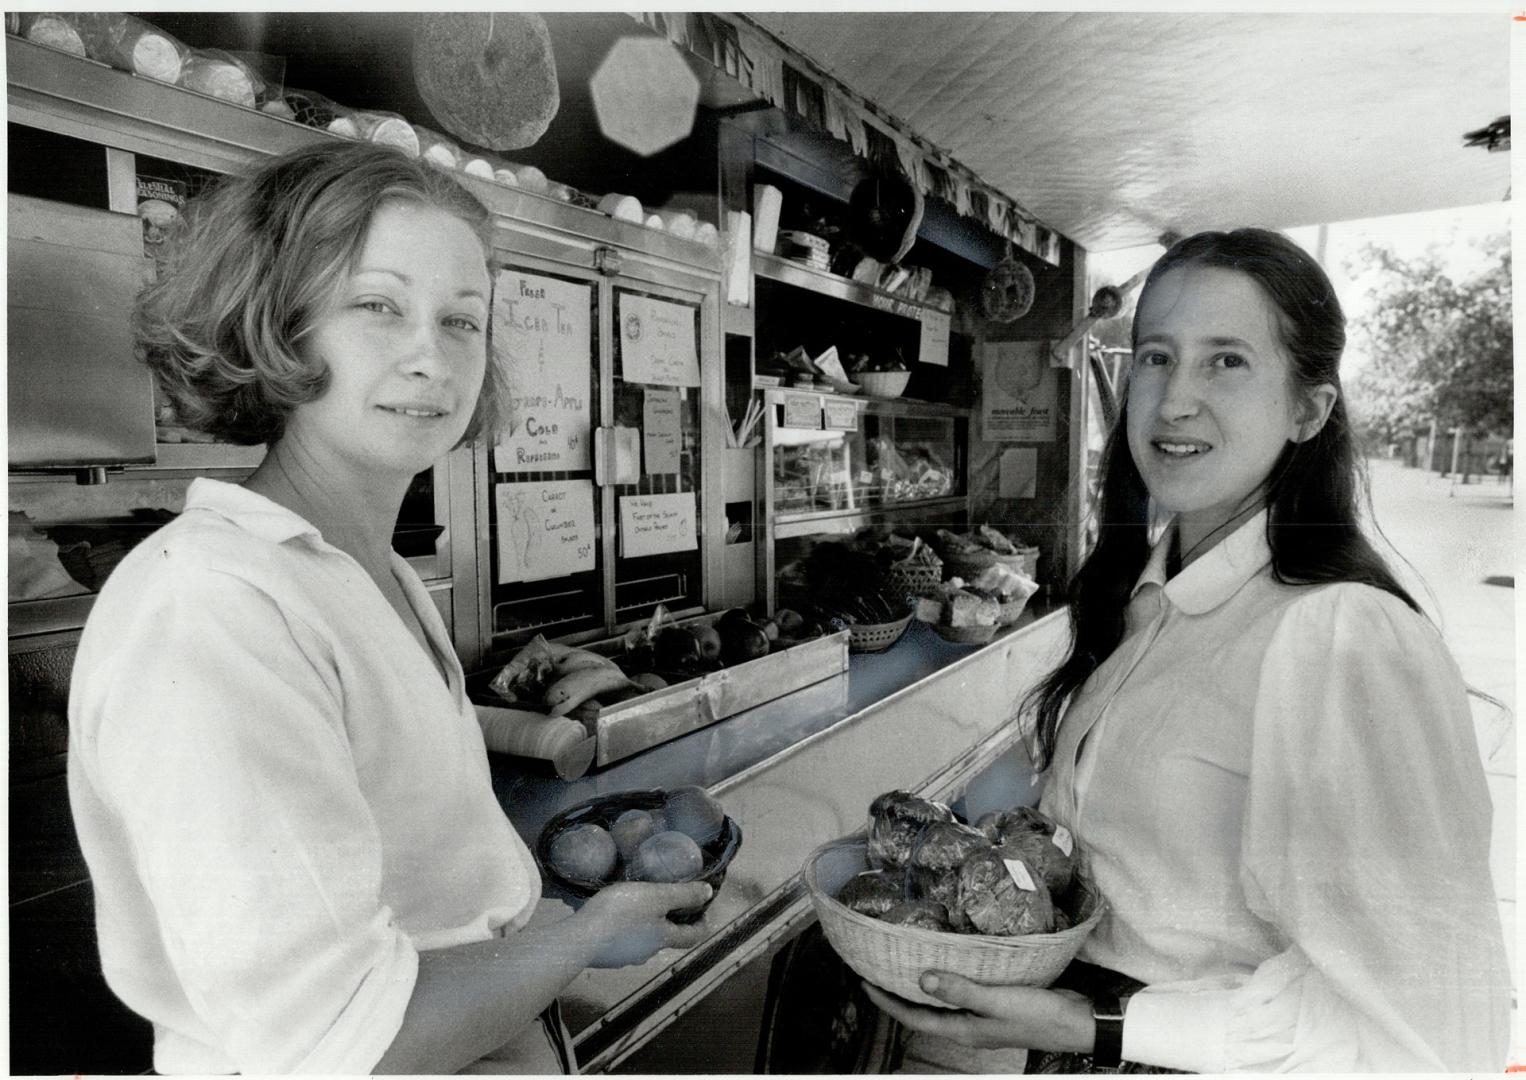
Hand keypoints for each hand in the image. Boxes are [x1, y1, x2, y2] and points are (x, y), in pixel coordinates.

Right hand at [573, 881, 712, 967]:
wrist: (580, 939)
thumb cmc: (622, 914)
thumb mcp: (657, 896)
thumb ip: (683, 895)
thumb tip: (708, 893)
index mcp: (663, 938)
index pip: (693, 936)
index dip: (703, 924)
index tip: (704, 910)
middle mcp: (647, 953)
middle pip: (667, 937)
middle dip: (670, 921)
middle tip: (666, 899)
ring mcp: (625, 957)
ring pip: (643, 940)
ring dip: (645, 925)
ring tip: (636, 903)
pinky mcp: (606, 956)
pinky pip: (622, 941)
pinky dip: (625, 929)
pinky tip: (613, 916)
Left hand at [861, 971, 1094, 1052]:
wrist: (1077, 1021)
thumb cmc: (1037, 1015)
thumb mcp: (996, 1001)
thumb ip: (960, 991)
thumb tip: (921, 980)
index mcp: (963, 1029)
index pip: (915, 1018)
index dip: (888, 1002)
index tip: (864, 983)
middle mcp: (969, 1025)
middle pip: (925, 1012)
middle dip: (900, 993)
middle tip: (879, 967)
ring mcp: (983, 1016)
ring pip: (943, 1001)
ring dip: (924, 985)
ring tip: (906, 960)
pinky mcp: (996, 1003)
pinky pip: (963, 991)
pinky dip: (950, 978)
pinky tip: (950, 960)